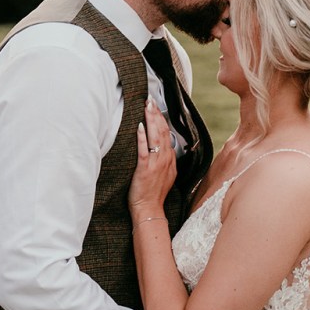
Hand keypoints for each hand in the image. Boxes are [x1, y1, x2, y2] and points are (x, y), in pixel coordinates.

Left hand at [128, 98, 176, 218]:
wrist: (150, 209)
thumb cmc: (154, 194)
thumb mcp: (166, 175)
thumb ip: (165, 160)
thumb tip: (163, 148)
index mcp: (169, 159)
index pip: (167, 134)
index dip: (161, 118)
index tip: (156, 107)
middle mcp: (165, 159)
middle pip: (162, 131)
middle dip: (156, 114)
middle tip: (150, 100)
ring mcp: (156, 163)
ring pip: (155, 137)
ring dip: (151, 120)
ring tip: (147, 107)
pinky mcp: (145, 169)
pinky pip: (144, 150)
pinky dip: (142, 137)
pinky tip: (140, 126)